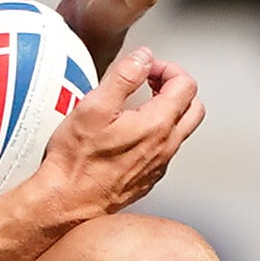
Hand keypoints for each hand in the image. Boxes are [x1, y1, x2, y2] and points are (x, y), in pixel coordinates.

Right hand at [31, 48, 202, 220]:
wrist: (65, 202)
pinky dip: (156, 134)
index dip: (167, 69)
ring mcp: (158, 165)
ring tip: (138, 106)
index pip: (185, 85)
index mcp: (157, 125)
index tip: (146, 69)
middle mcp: (164, 147)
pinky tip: (130, 133)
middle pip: (193, 107)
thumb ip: (124, 76)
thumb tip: (143, 58)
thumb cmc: (75, 161)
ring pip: (181, 130)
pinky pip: (165, 150)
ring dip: (167, 111)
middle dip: (175, 88)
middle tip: (151, 83)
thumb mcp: (94, 107)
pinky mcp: (148, 179)